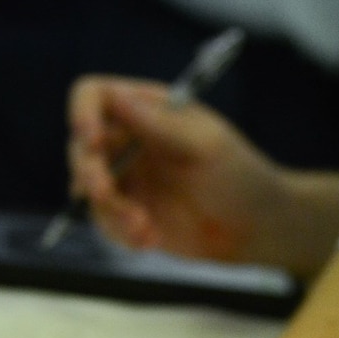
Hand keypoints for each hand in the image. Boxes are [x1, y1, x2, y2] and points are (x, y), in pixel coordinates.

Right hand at [68, 76, 288, 261]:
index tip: (92, 140)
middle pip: (81, 146)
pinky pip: (105, 222)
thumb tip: (118, 96)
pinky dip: (120, 234)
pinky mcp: (129, 213)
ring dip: (110, 212)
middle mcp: (129, 140)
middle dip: (89, 173)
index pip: (95, 97)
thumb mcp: (205, 146)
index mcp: (147, 109)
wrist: (257, 228)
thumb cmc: (240, 175)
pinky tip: (150, 241)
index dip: (83, 113)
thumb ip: (160, 125)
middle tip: (105, 194)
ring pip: (88, 190)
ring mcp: (128, 178)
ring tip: (145, 230)